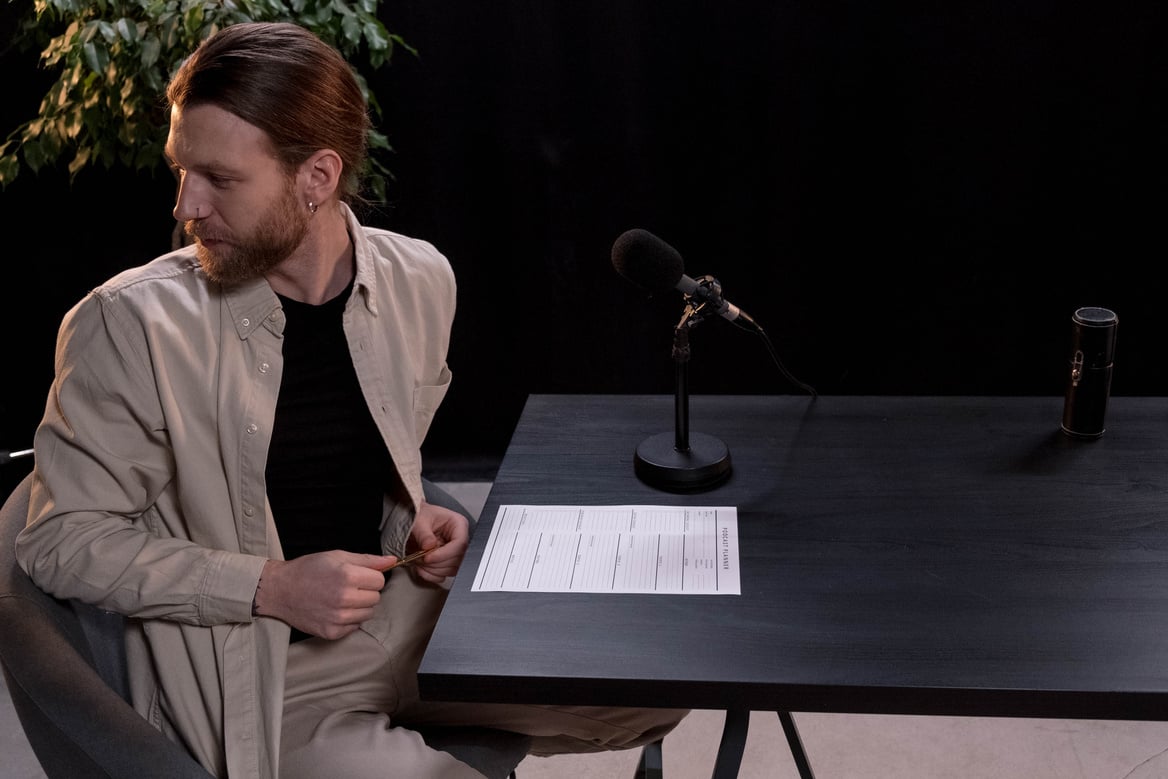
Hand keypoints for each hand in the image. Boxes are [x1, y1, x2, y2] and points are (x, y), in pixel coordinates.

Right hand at [254, 551, 393, 639]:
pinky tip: (334, 610)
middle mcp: (344, 599)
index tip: (358, 576)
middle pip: (376, 598)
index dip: (371, 576)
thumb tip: (392, 561)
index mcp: (347, 576)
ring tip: (341, 598)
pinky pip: (355, 626)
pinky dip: (349, 619)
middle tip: (348, 587)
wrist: (280, 590)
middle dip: (366, 591)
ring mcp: (338, 618)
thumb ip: (368, 560)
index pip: (380, 580)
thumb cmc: (309, 570)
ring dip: (360, 606)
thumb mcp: (338, 556)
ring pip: (368, 614)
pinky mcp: (331, 632)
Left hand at [402, 500, 469, 583]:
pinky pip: (444, 575)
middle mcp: (459, 539)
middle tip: (421, 559)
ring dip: (434, 570)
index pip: (460, 543)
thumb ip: (424, 534)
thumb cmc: (419, 515)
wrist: (413, 519)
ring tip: (420, 562)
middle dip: (437, 563)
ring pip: (452, 569)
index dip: (445, 553)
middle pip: (458, 559)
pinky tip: (422, 568)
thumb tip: (429, 546)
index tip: (428, 557)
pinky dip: (431, 575)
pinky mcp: (446, 562)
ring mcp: (453, 552)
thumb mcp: (419, 521)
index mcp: (458, 524)